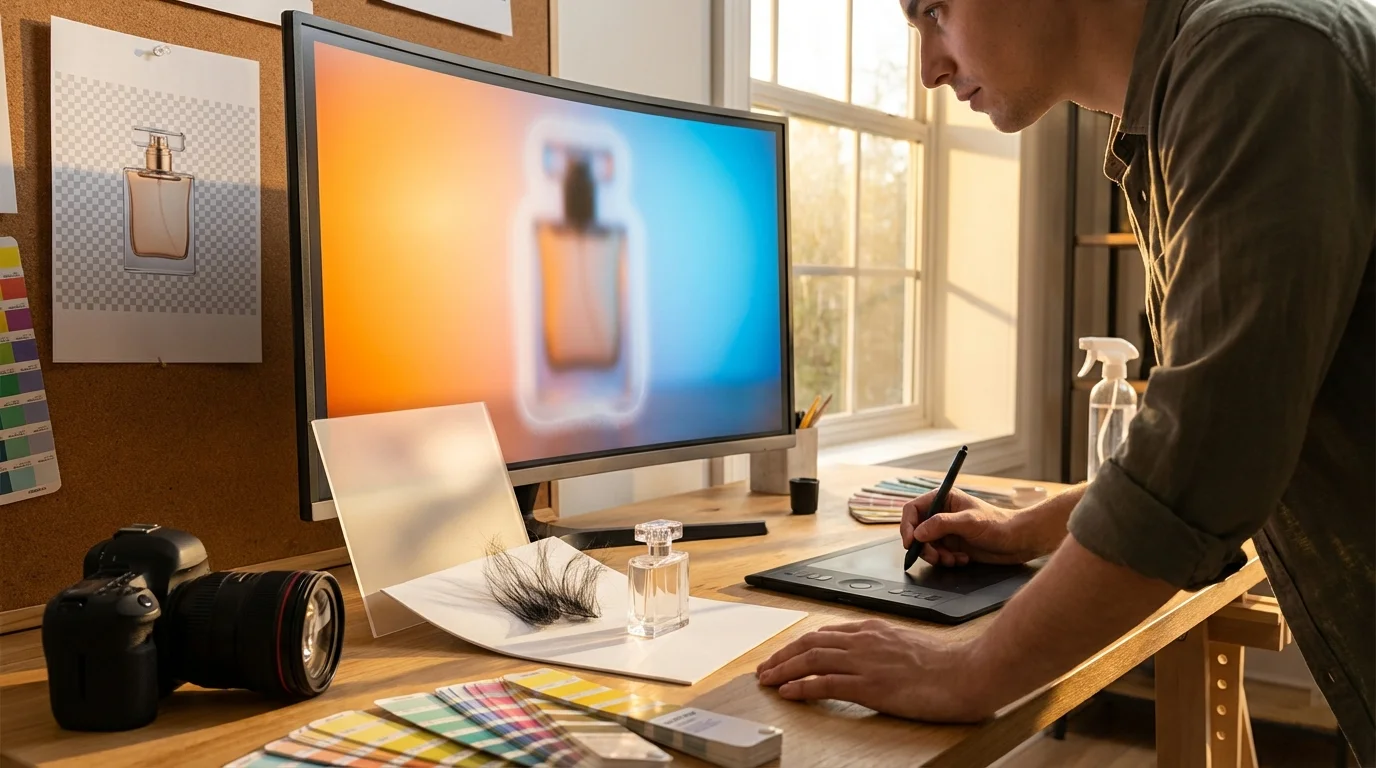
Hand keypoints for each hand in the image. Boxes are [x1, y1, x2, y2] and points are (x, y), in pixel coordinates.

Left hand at [754, 619, 994, 721]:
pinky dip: (802, 687)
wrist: (966, 673)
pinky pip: (825, 684)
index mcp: (873, 630)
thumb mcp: (906, 646)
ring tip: (767, 680)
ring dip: (784, 670)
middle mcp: (865, 641)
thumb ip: (882, 648)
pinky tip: (788, 692)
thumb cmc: (945, 665)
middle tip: (765, 668)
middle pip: (810, 643)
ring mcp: (865, 662)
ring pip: (812, 660)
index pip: (825, 633)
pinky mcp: (869, 685)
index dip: (799, 644)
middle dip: (783, 655)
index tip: (785, 654)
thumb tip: (866, 659)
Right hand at [901, 489, 1041, 566]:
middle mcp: (941, 514)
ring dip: (936, 556)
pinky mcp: (952, 545)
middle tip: (936, 557)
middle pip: (916, 531)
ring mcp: (946, 531)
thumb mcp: (969, 522)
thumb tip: (918, 533)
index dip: (907, 526)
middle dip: (924, 547)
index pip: (913, 509)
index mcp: (943, 499)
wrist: (1018, 541)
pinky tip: (963, 559)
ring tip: (953, 559)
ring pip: (926, 546)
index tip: (910, 542)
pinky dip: (947, 560)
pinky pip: (938, 555)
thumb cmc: (999, 524)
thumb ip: (941, 524)